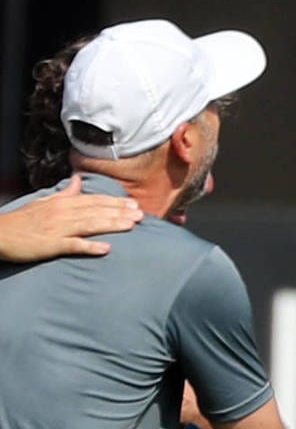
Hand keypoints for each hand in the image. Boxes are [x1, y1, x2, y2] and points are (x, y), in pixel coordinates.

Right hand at [0, 174, 140, 260]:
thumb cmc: (22, 220)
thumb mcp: (43, 201)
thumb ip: (65, 193)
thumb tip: (79, 180)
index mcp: (62, 203)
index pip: (94, 201)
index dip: (115, 202)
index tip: (134, 204)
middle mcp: (62, 213)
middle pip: (96, 211)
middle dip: (120, 212)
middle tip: (142, 215)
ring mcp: (57, 229)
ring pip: (90, 225)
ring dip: (112, 225)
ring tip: (131, 226)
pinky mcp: (51, 244)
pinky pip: (73, 245)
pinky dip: (90, 246)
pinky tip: (106, 249)